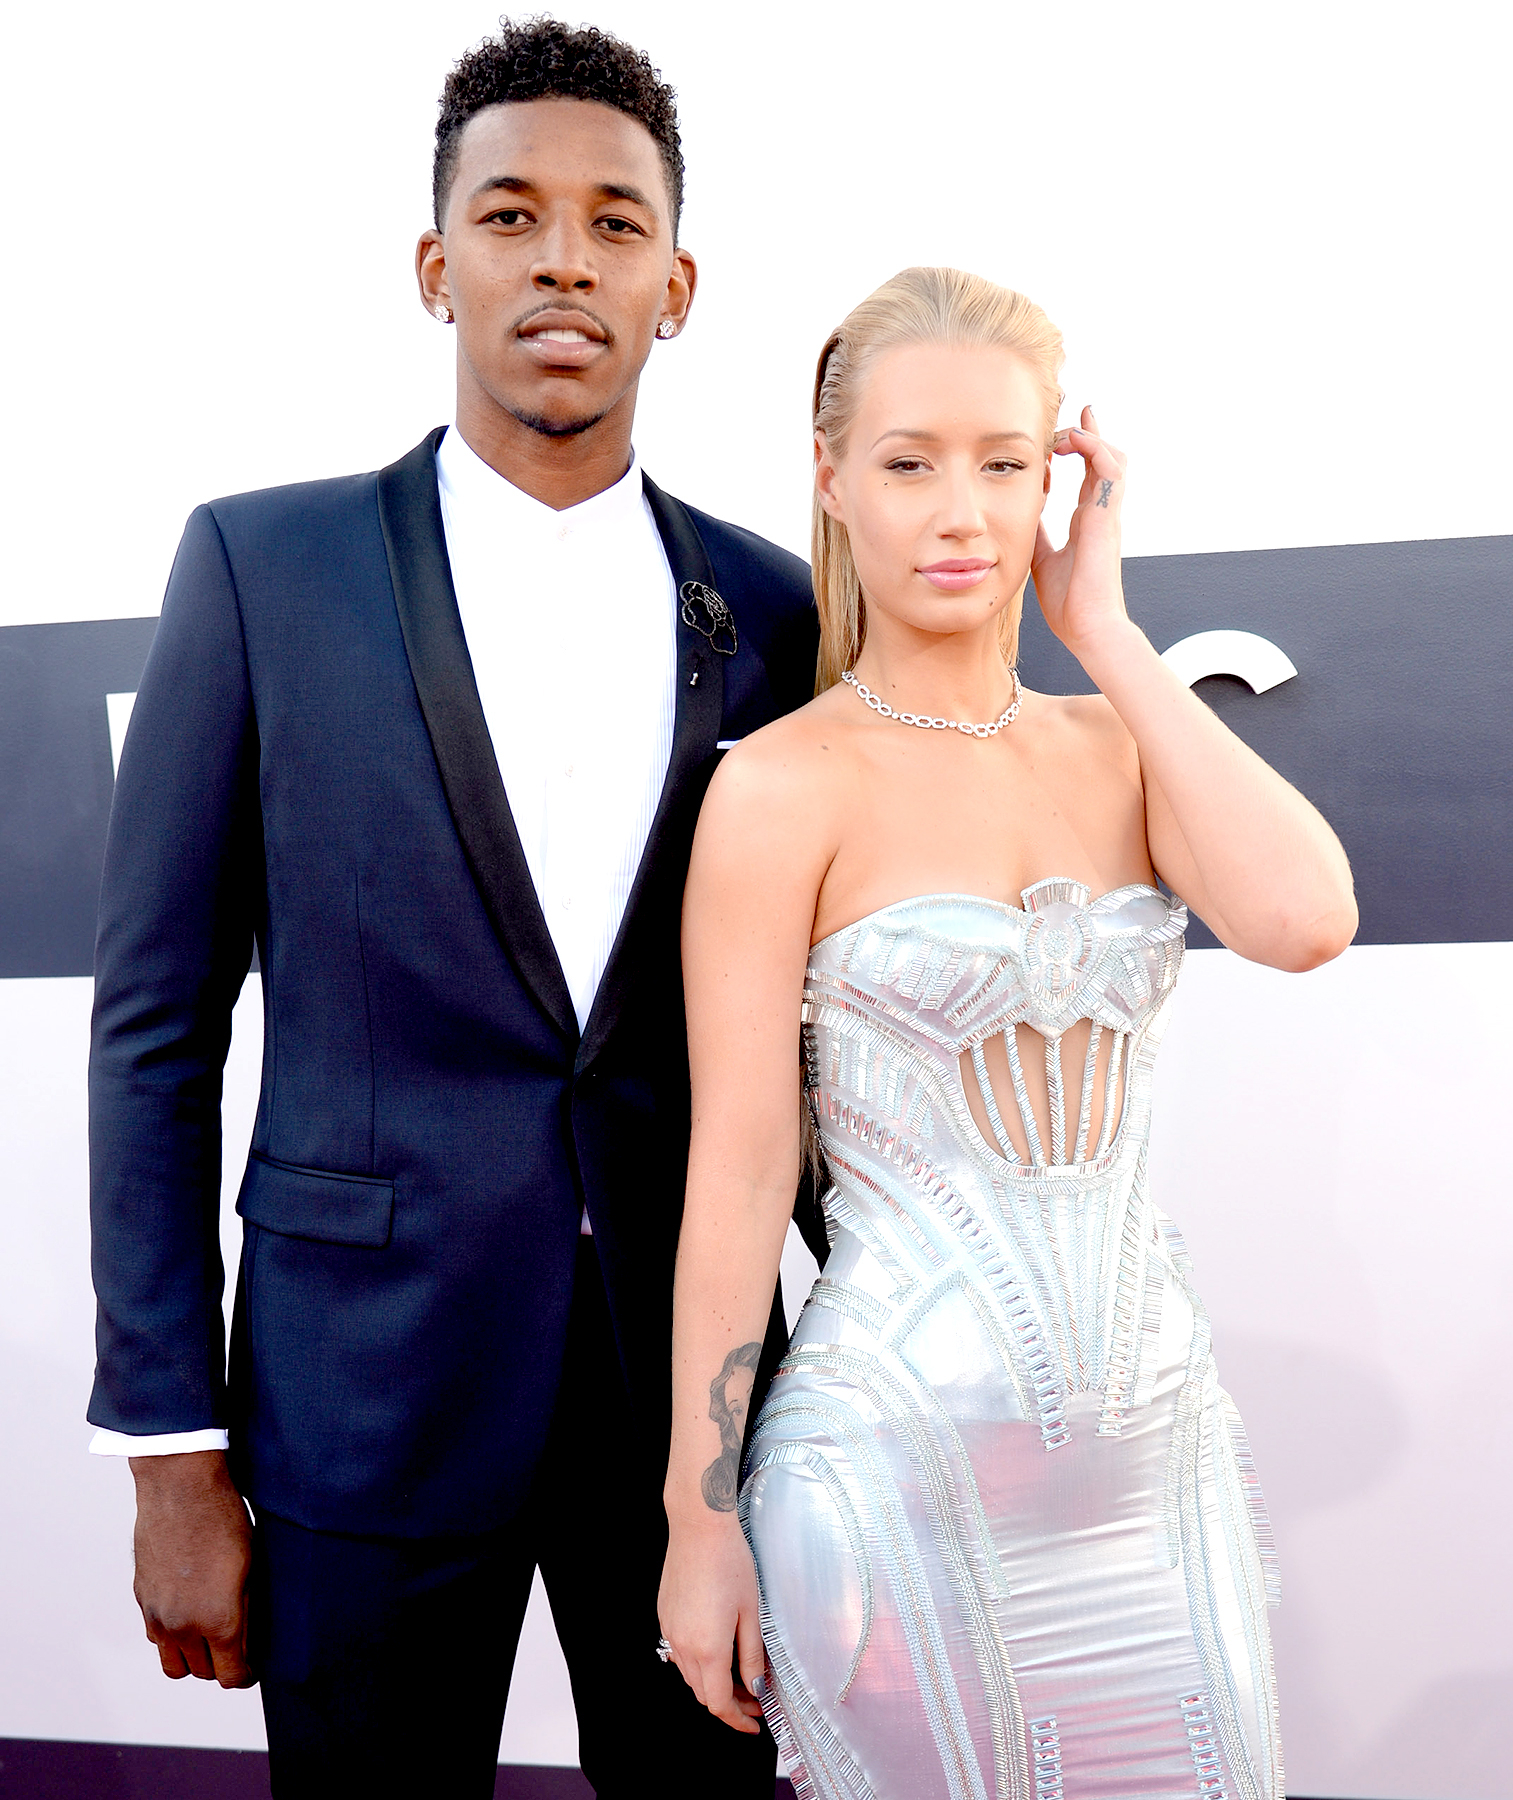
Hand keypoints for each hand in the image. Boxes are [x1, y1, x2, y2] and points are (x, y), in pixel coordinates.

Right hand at [130, 1450, 254, 1687]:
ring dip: (191, 1657)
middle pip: (202, 1673)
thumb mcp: (251, 1566)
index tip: (252, 1667)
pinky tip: (187, 1611)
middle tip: (236, 1647)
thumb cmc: (223, 1519)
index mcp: (218, 1621)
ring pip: (172, 1663)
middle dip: (221, 1664)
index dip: (245, 1675)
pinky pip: (155, 1636)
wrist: (181, 1487)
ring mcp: (157, 1615)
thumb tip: (248, 1638)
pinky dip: (170, 1635)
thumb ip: (247, 1610)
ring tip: (209, 1636)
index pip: (230, 1677)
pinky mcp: (142, 1598)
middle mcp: (183, 1627)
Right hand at [658, 1516, 764, 1733]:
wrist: (699, 1527)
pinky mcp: (665, 1615)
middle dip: (730, 1702)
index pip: (720, 1703)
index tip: (754, 1724)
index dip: (738, 1720)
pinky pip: (679, 1652)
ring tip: (740, 1673)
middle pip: (703, 1693)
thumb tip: (758, 1687)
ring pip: (689, 1675)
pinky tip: (717, 1648)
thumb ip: (753, 1656)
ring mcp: (670, 1630)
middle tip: (756, 1696)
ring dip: (713, 1683)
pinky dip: (698, 1662)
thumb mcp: (751, 1612)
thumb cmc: (731, 1563)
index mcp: (708, 1649)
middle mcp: (683, 1645)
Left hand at [1030, 405, 1132, 659]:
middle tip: (1076, 409)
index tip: (1059, 433)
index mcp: (1086, 521)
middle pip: (1105, 458)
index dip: (1078, 449)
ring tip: (1067, 428)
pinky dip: (1095, 448)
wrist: (1087, 627)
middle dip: (1091, 430)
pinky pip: (1110, 469)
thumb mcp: (1040, 559)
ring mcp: (1106, 513)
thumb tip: (1017, 513)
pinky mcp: (1107, 516)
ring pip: (1113, 457)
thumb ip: (1034, 533)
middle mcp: (1100, 512)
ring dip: (1091, 436)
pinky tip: (1073, 441)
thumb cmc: (1069, 603)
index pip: (1087, 474)